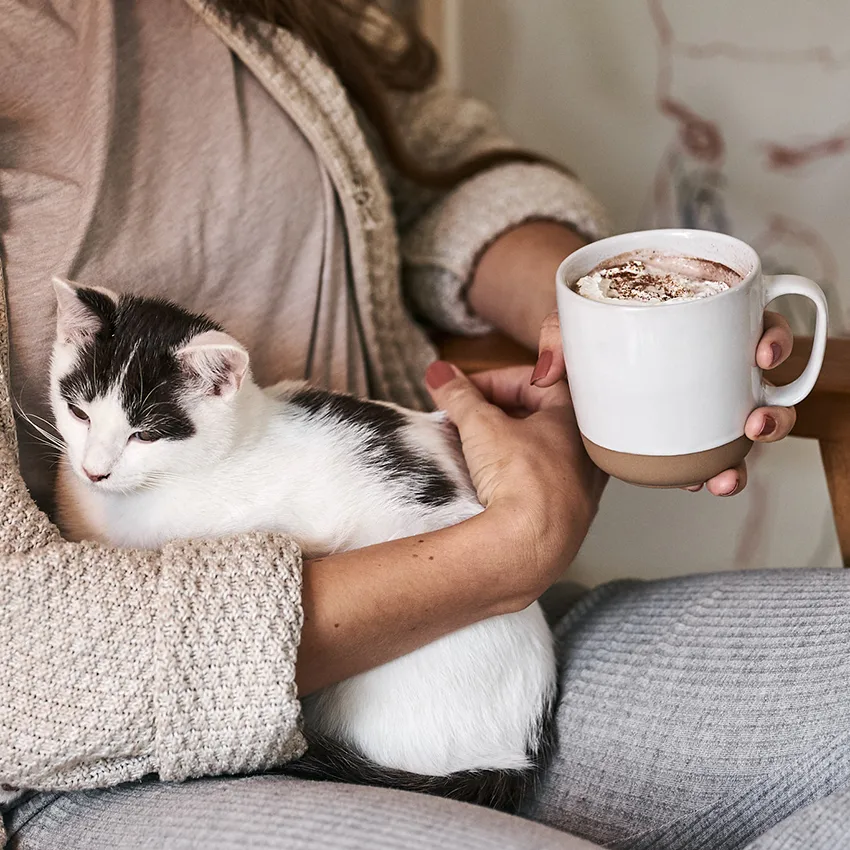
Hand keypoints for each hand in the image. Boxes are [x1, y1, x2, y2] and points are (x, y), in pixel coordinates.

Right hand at [425, 361, 605, 602]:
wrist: (529, 546)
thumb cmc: (521, 481)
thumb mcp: (480, 426)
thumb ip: (459, 395)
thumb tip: (441, 375)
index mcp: (574, 418)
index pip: (535, 380)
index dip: (495, 380)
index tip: (465, 390)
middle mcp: (585, 451)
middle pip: (538, 416)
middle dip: (497, 412)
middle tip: (464, 417)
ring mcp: (579, 487)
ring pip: (539, 452)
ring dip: (505, 445)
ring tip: (472, 449)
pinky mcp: (566, 518)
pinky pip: (539, 485)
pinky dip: (515, 477)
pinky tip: (490, 484)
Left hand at [532, 310, 796, 495]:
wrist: (577, 358)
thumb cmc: (588, 330)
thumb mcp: (572, 321)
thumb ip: (557, 332)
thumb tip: (546, 371)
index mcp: (707, 328)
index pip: (759, 326)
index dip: (774, 340)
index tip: (762, 354)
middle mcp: (716, 369)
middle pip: (767, 391)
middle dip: (774, 414)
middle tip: (754, 422)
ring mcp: (706, 406)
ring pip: (748, 433)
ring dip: (746, 458)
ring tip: (726, 473)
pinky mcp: (686, 437)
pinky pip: (711, 457)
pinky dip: (710, 473)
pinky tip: (698, 484)